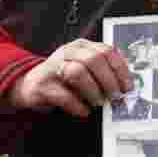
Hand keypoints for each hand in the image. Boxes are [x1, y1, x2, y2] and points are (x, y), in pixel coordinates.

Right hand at [0, 39, 132, 117]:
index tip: (127, 86)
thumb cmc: (62, 78)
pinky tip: (83, 110)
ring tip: (98, 102)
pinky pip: (64, 94)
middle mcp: (67, 52)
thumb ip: (102, 70)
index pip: (107, 51)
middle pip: (94, 60)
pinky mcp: (43, 85)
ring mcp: (53, 66)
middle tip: (115, 97)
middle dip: (109, 81)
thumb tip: (125, 84)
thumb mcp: (83, 67)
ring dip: (93, 91)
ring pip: (78, 73)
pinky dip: (77, 105)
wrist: (29, 85)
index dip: (120, 70)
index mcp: (81, 46)